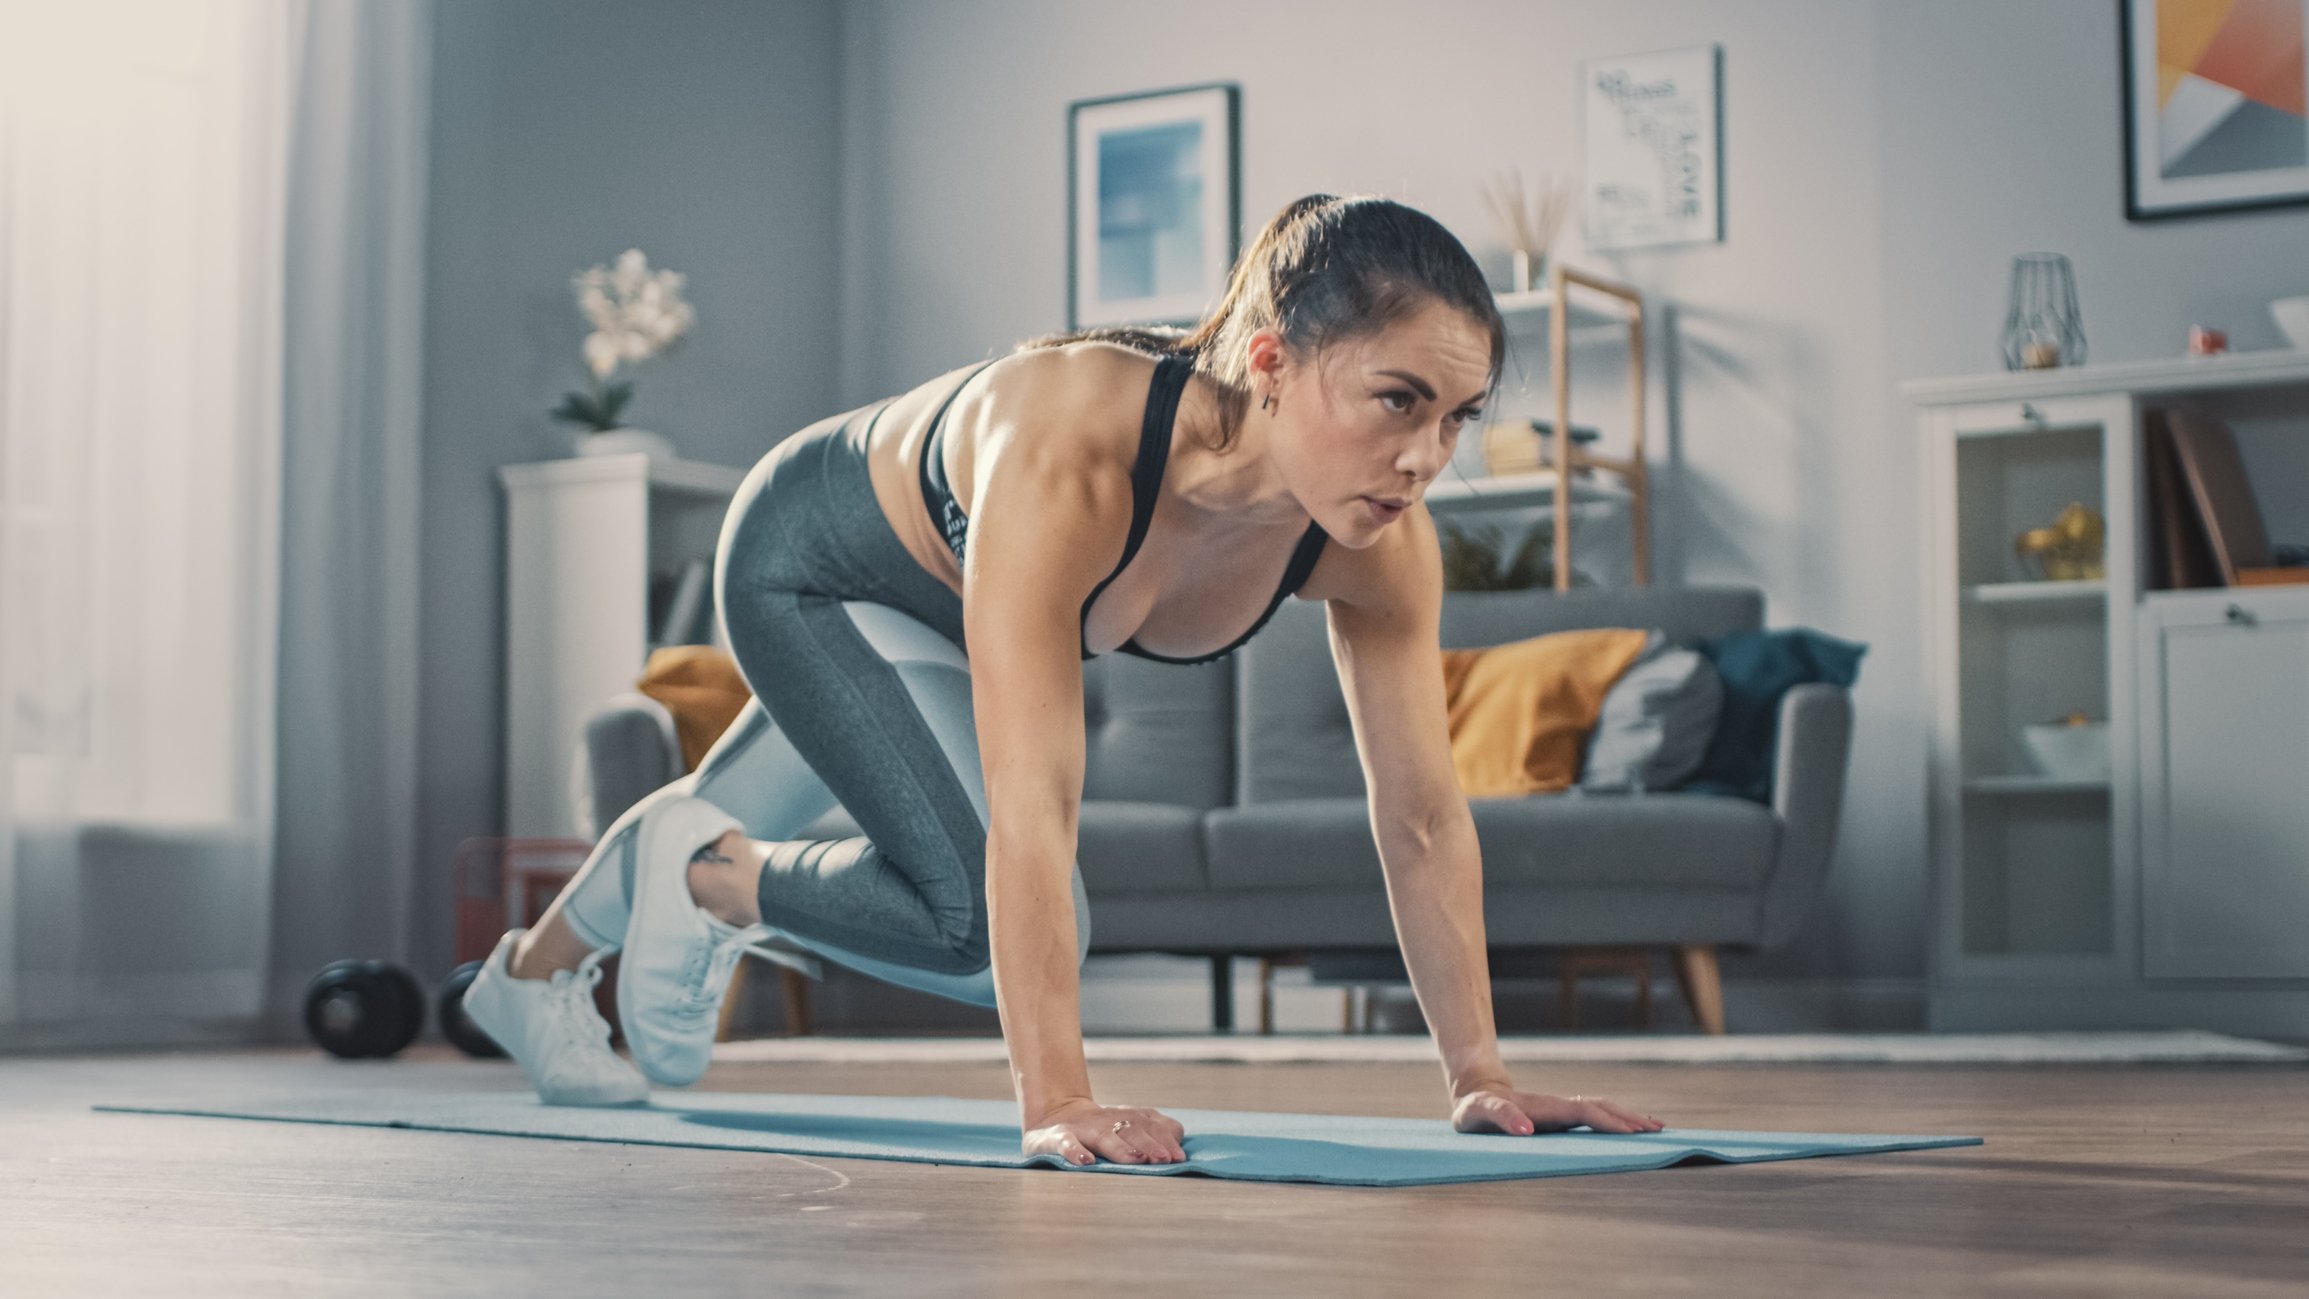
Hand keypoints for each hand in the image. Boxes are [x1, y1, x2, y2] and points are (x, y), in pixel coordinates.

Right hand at [1022, 1098, 1187, 1165]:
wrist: (1054, 1117)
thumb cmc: (1100, 1131)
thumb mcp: (1127, 1128)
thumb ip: (1153, 1134)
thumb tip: (1178, 1147)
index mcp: (1126, 1117)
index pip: (1151, 1123)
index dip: (1165, 1139)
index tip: (1178, 1157)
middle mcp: (1106, 1120)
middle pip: (1131, 1130)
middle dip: (1150, 1144)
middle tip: (1164, 1160)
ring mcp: (1082, 1128)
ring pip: (1104, 1137)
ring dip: (1122, 1148)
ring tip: (1137, 1159)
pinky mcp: (1056, 1137)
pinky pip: (1065, 1142)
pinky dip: (1074, 1151)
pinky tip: (1086, 1162)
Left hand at [1452, 1085, 1663, 1135]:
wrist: (1476, 1093)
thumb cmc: (1475, 1108)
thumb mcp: (1479, 1111)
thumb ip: (1500, 1117)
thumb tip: (1527, 1130)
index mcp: (1546, 1108)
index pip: (1585, 1112)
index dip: (1609, 1121)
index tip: (1634, 1132)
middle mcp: (1559, 1106)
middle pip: (1602, 1107)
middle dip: (1629, 1118)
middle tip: (1659, 1131)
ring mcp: (1562, 1110)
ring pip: (1603, 1110)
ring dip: (1628, 1118)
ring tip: (1656, 1127)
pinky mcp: (1561, 1117)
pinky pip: (1595, 1116)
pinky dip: (1616, 1121)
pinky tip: (1629, 1128)